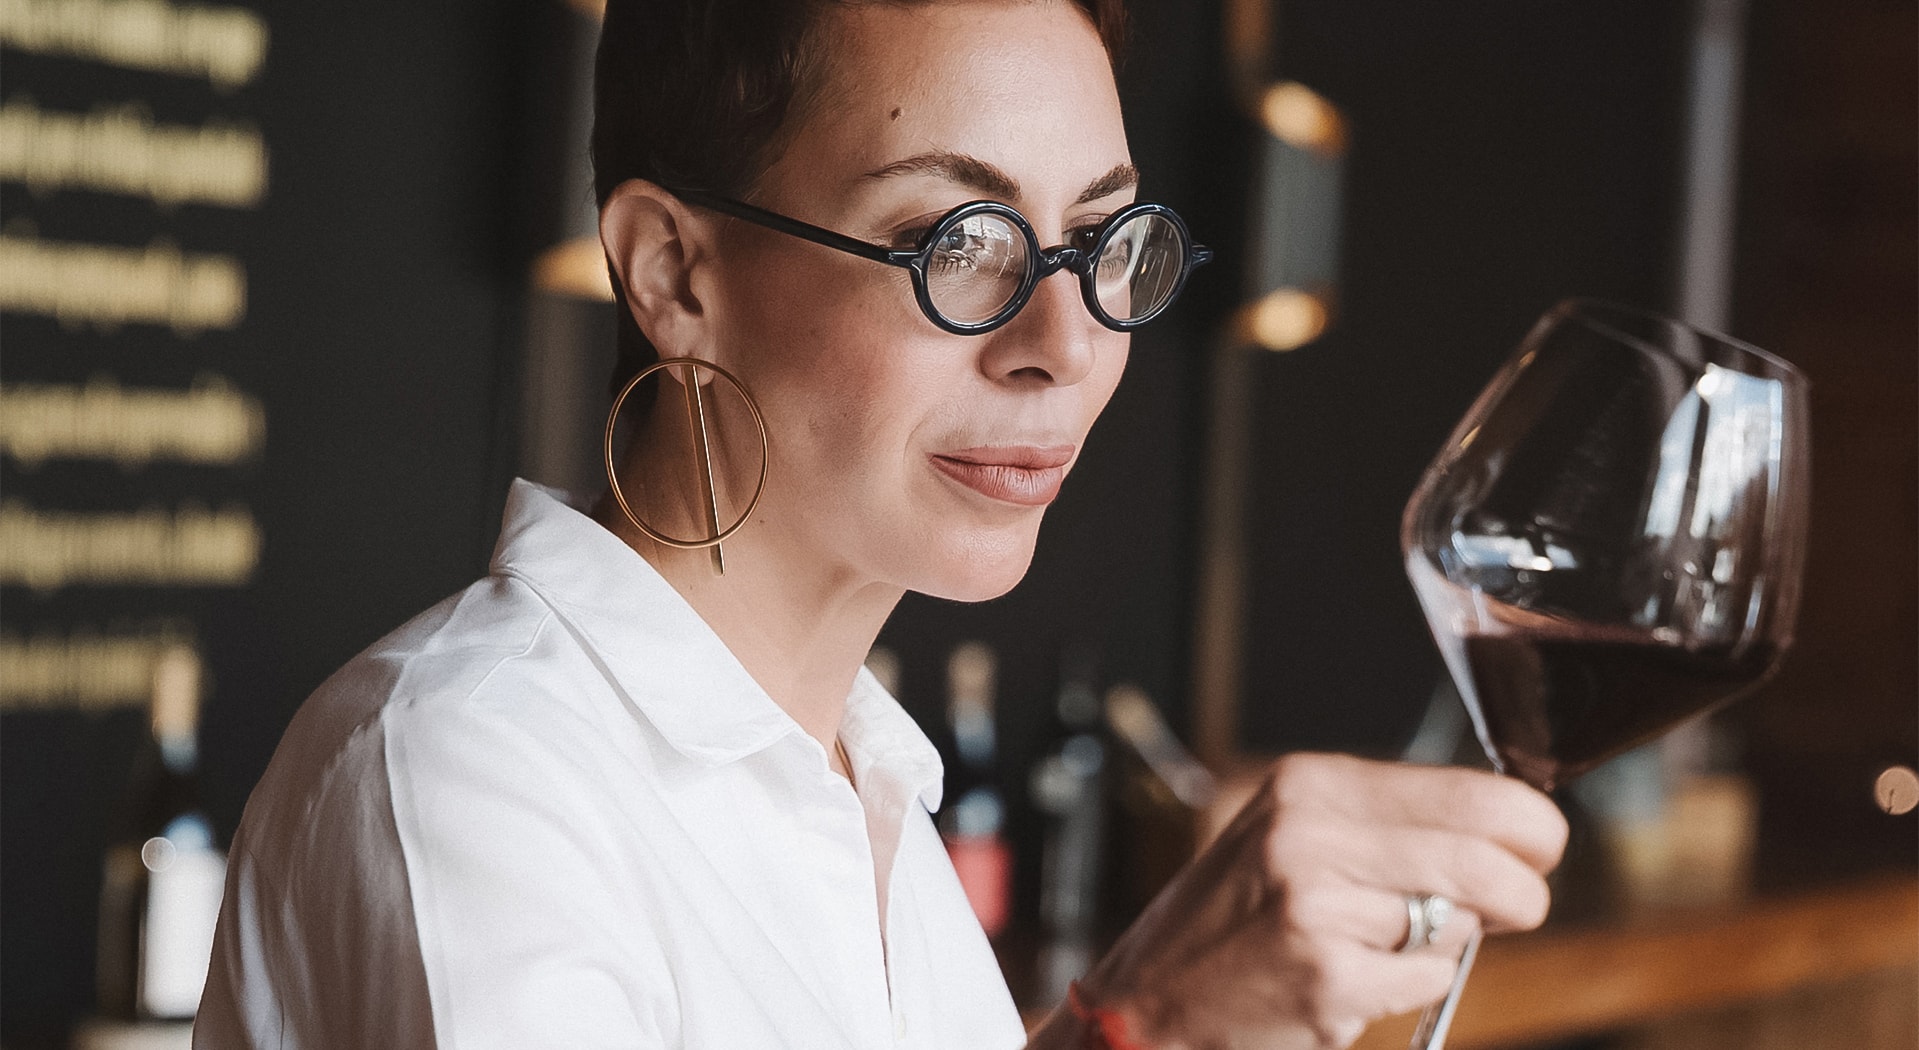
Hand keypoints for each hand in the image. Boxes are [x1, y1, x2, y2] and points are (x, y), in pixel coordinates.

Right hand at [1052, 753, 1566, 1049]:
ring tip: (1382, 941)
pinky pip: (1427, 979)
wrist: (1146, 1000)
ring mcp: (1317, 906)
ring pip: (1461, 923)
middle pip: (1488, 857)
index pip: (1476, 794)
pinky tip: (1353, 978)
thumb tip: (1512, 831)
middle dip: (1523, 893)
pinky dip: (1410, 985)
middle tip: (1518, 907)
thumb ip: (1386, 824)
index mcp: (1312, 784)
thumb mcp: (1292, 835)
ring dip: (1449, 942)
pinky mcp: (1326, 977)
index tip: (1539, 850)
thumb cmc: (1232, 920)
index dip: (1531, 829)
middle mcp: (1311, 833)